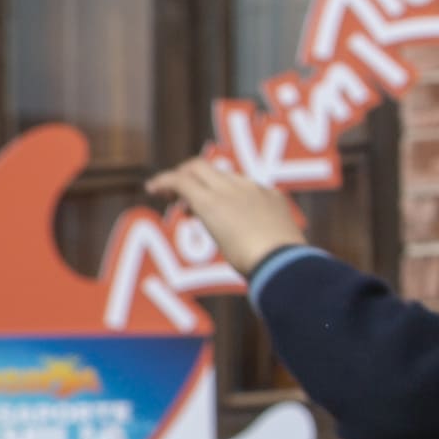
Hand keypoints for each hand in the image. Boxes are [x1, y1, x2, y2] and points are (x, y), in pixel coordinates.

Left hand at [144, 159, 305, 276]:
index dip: (221, 195)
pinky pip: (180, 180)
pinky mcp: (209, 200)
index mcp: (272, 199)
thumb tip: (265, 270)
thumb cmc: (285, 269)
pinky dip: (164, 181)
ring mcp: (231, 190)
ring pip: (197, 169)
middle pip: (217, 171)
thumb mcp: (280, 256)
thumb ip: (269, 253)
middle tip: (182, 200)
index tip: (210, 214)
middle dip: (196, 180)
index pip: (241, 186)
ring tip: (163, 195)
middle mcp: (251, 188)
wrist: (283, 263)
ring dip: (179, 179)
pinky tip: (152, 189)